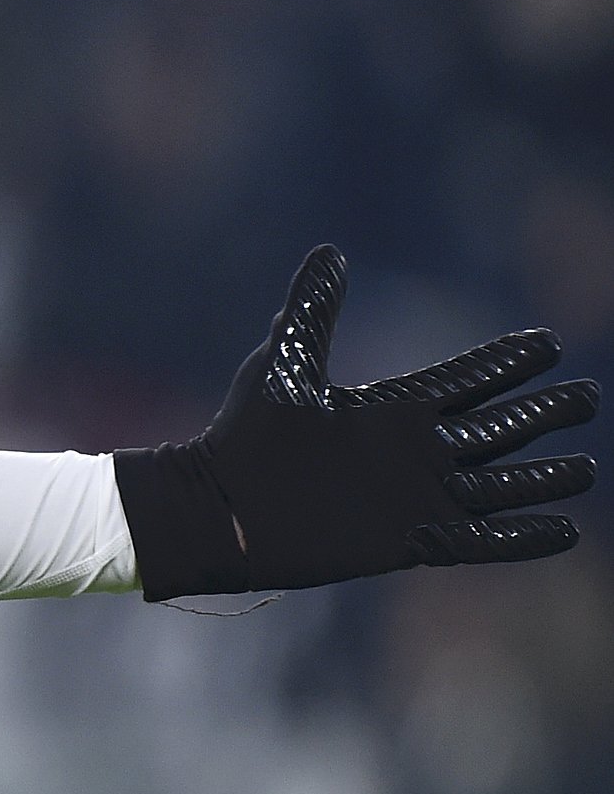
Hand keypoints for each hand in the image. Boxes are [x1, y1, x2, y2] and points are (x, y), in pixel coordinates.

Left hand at [115, 245, 596, 599]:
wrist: (217, 508)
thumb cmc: (243, 435)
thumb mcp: (283, 363)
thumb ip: (313, 310)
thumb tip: (330, 252)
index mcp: (389, 410)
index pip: (465, 382)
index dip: (506, 364)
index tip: (547, 343)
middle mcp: (411, 452)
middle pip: (496, 430)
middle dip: (543, 414)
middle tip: (588, 396)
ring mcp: (414, 497)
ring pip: (499, 485)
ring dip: (543, 477)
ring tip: (587, 470)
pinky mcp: (409, 541)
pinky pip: (480, 542)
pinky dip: (521, 537)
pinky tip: (565, 531)